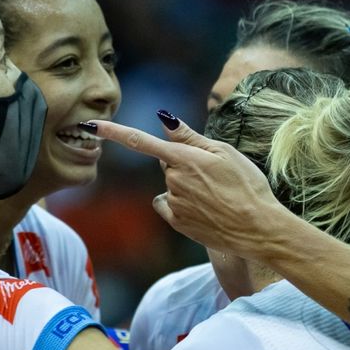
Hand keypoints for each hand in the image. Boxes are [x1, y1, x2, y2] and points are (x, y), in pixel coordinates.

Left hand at [87, 117, 286, 257]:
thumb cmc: (248, 185)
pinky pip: (169, 205)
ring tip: (217, 195)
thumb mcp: (224, 153)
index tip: (91, 124)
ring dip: (187, 186)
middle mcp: (173, 181)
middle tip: (215, 174)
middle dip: (183, 164)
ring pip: (171, 185)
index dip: (114, 132)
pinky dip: (182, 204)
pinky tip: (205, 209)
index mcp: (184, 159)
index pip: (141, 141)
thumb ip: (190, 138)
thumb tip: (164, 120)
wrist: (258, 228)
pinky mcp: (177, 222)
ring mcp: (174, 203)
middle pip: (167, 164)